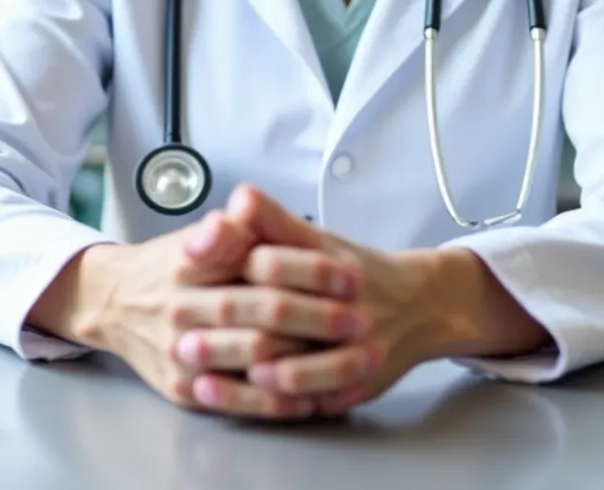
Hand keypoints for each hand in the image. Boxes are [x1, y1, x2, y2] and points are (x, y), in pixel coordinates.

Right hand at [27, 209, 369, 420]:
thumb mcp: (198, 234)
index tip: (348, 272)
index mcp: (192, 262)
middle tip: (358, 319)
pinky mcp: (183, 387)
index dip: (309, 269)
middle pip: (260, 311)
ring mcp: (181, 351)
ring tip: (347, 358)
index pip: (258, 262)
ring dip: (305, 358)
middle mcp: (183, 307)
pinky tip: (310, 396)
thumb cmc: (171, 266)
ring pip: (252, 356)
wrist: (113, 303)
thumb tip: (248, 201)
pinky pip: (235, 399)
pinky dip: (276, 400)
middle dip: (317, 316)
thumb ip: (232, 224)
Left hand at [182, 185, 464, 415]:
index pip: (277, 261)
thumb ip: (274, 221)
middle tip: (183, 342)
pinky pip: (324, 400)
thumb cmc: (354, 271)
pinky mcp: (363, 386)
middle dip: (230, 329)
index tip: (190, 275)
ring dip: (256, 376)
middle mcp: (352, 308)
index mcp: (333, 265)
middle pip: (286, 314)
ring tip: (208, 382)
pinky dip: (285, 407)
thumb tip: (240, 197)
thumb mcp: (316, 239)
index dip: (230, 268)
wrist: (420, 305)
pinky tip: (250, 405)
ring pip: (310, 368)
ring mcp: (361, 350)